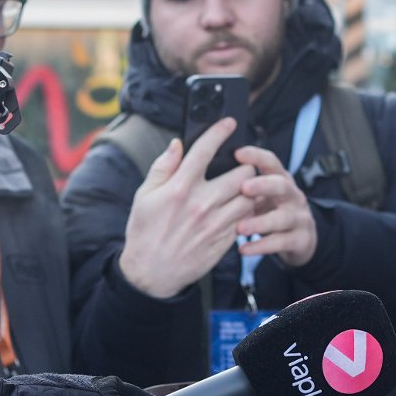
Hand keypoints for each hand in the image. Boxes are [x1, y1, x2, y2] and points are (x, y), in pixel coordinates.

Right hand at [117, 117, 254, 298]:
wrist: (151, 273)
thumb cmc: (145, 232)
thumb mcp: (144, 196)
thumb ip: (163, 167)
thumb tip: (177, 145)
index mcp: (179, 188)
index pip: (205, 151)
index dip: (220, 131)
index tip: (229, 123)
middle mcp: (201, 203)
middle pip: (242, 174)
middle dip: (245, 166)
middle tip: (240, 164)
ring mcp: (216, 223)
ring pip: (250, 196)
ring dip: (250, 189)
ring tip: (242, 186)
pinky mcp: (224, 239)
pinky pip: (246, 218)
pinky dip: (247, 210)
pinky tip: (240, 207)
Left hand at [232, 144, 318, 267]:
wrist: (300, 241)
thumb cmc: (271, 212)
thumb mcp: (261, 197)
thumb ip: (244, 186)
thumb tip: (211, 174)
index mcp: (281, 180)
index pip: (272, 162)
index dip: (257, 156)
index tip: (237, 153)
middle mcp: (293, 196)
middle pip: (282, 185)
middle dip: (263, 185)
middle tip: (243, 188)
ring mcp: (300, 218)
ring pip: (282, 218)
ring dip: (260, 222)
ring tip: (239, 228)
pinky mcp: (301, 240)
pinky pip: (281, 243)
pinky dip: (261, 246)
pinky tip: (244, 249)